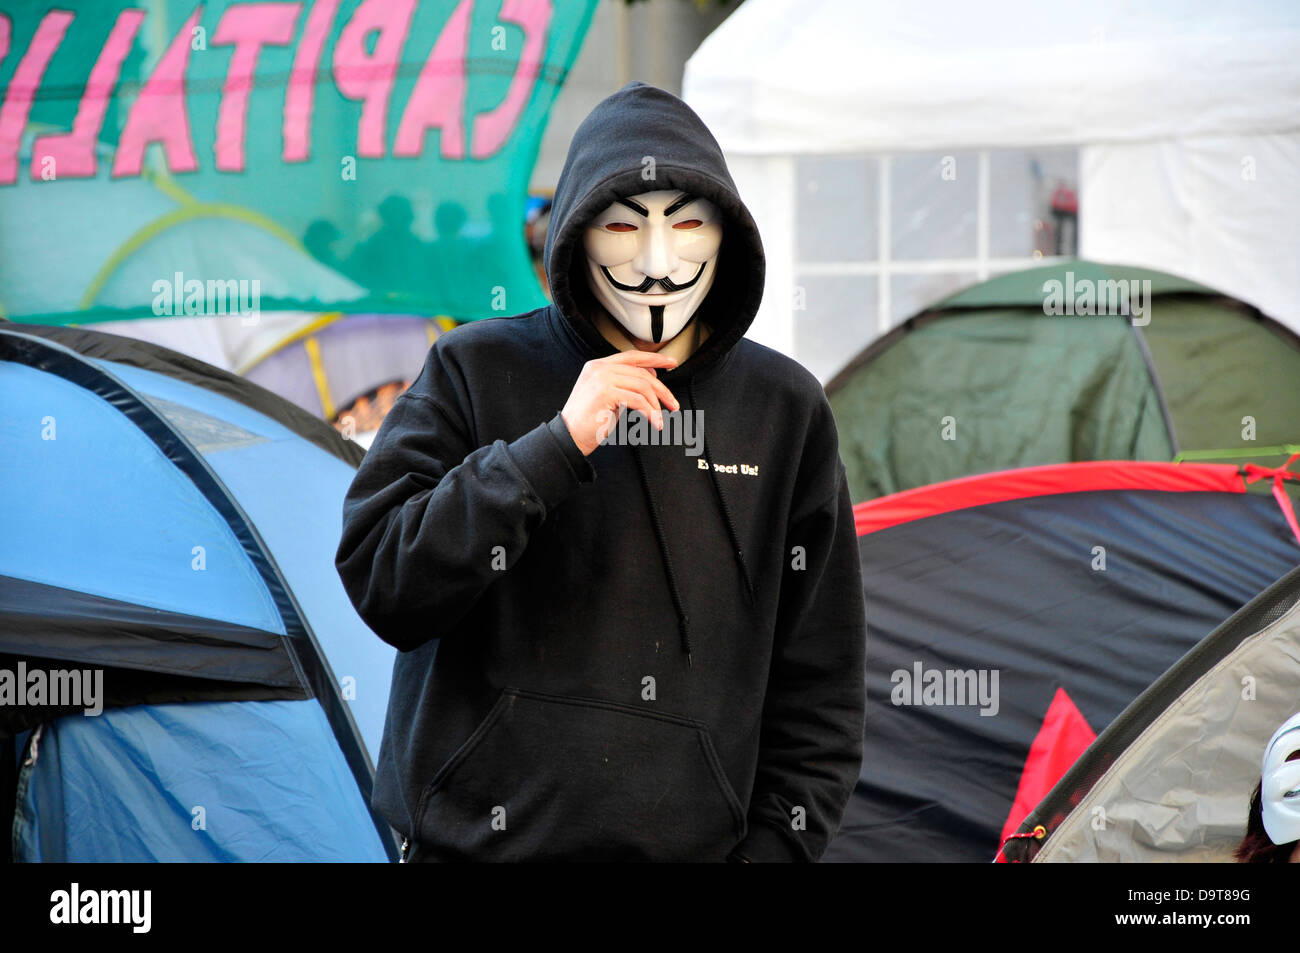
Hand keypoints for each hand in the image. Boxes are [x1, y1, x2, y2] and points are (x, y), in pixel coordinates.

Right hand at [560, 350, 680, 455]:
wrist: (569, 436)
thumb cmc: (589, 421)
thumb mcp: (609, 397)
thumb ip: (625, 383)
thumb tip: (651, 374)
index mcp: (598, 365)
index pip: (632, 356)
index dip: (654, 359)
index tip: (671, 363)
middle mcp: (599, 368)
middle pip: (641, 373)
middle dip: (662, 390)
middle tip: (673, 404)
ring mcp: (601, 378)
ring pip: (642, 386)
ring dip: (656, 405)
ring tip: (661, 419)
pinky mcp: (605, 392)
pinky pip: (637, 400)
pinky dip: (650, 412)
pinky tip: (655, 422)